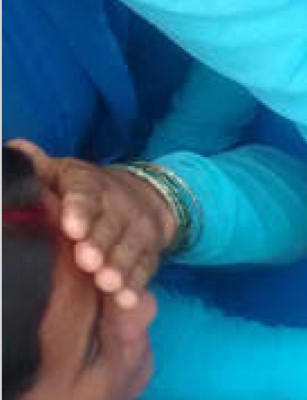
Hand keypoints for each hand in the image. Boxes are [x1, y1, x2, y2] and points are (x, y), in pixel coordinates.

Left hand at [10, 140, 176, 308]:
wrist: (142, 196)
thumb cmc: (84, 191)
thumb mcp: (62, 173)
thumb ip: (37, 166)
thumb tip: (15, 148)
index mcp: (90, 185)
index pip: (86, 194)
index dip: (79, 210)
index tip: (71, 228)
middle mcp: (118, 206)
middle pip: (110, 225)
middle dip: (100, 244)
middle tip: (87, 261)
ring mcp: (136, 231)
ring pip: (129, 248)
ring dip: (120, 266)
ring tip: (107, 284)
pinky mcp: (149, 252)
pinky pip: (146, 268)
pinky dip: (137, 285)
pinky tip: (126, 300)